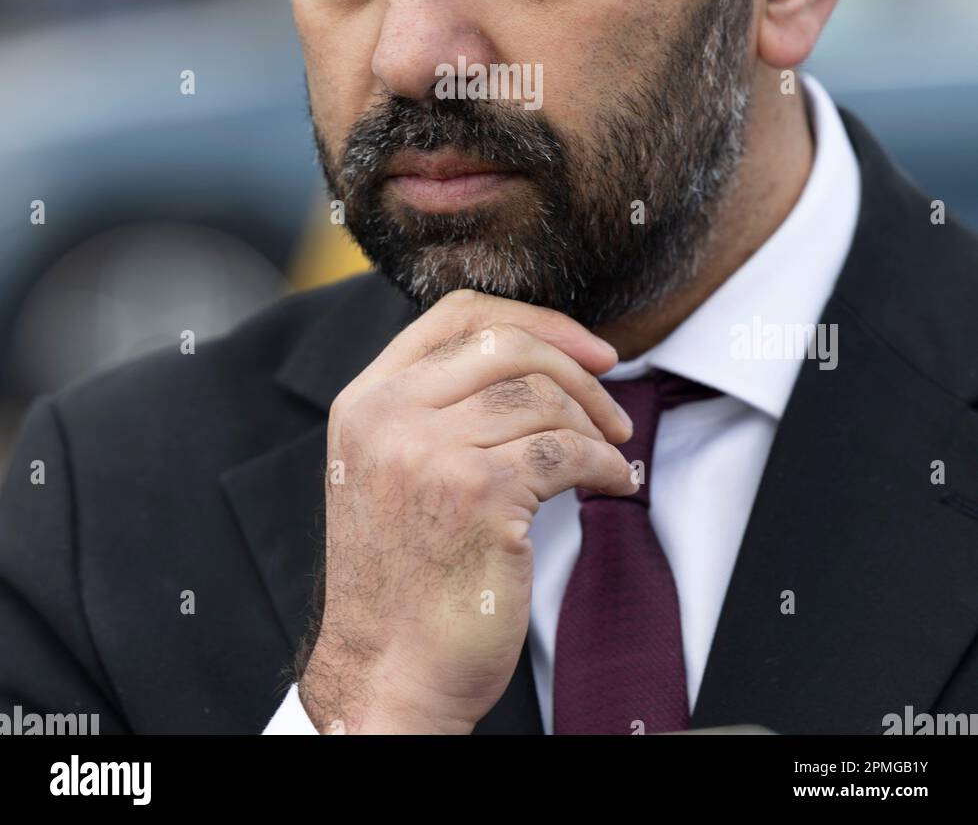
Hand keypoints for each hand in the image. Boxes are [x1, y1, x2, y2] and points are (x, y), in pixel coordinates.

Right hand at [298, 288, 633, 733]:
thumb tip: (536, 353)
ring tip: (611, 453)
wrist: (387, 673)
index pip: (456, 314)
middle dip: (578, 367)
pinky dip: (606, 465)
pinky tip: (614, 482)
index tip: (585, 348)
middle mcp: (388, 416)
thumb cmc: (403, 578)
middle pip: (507, 345)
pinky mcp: (477, 494)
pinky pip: (565, 451)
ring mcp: (428, 452)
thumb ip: (435, 406)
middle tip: (613, 405)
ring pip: (542, 397)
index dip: (533, 319)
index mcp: (365, 401)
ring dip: (594, 423)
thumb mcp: (390, 469)